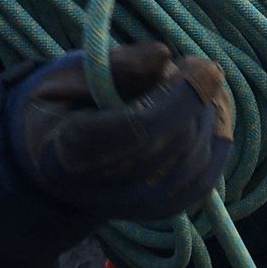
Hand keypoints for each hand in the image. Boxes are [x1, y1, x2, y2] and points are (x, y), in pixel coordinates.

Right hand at [9, 43, 233, 222]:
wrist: (48, 161)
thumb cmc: (58, 108)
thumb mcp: (68, 75)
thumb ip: (114, 65)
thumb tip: (163, 55)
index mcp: (71, 152)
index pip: (139, 129)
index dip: (179, 97)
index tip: (200, 63)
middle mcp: (103, 190)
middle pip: (173, 144)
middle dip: (196, 100)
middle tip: (193, 65)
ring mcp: (133, 208)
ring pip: (194, 163)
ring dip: (210, 117)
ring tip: (199, 85)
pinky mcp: (158, 212)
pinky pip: (204, 182)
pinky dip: (218, 144)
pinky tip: (213, 114)